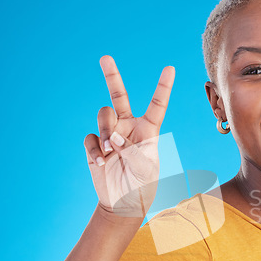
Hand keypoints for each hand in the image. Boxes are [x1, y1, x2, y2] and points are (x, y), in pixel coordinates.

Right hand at [84, 56, 174, 217]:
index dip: (163, 87)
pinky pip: (90, 137)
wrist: (123, 202)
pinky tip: (101, 162)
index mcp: (148, 130)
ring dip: (106, 132)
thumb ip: (132, 151)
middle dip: (111, 76)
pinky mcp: (95, 145)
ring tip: (111, 152)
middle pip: (118, 96)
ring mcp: (110, 135)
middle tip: (105, 58)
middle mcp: (128, 127)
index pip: (156, 105)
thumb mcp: (146, 169)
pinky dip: (95, 149)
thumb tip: (112, 137)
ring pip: (103, 116)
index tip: (170, 68)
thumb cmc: (142, 185)